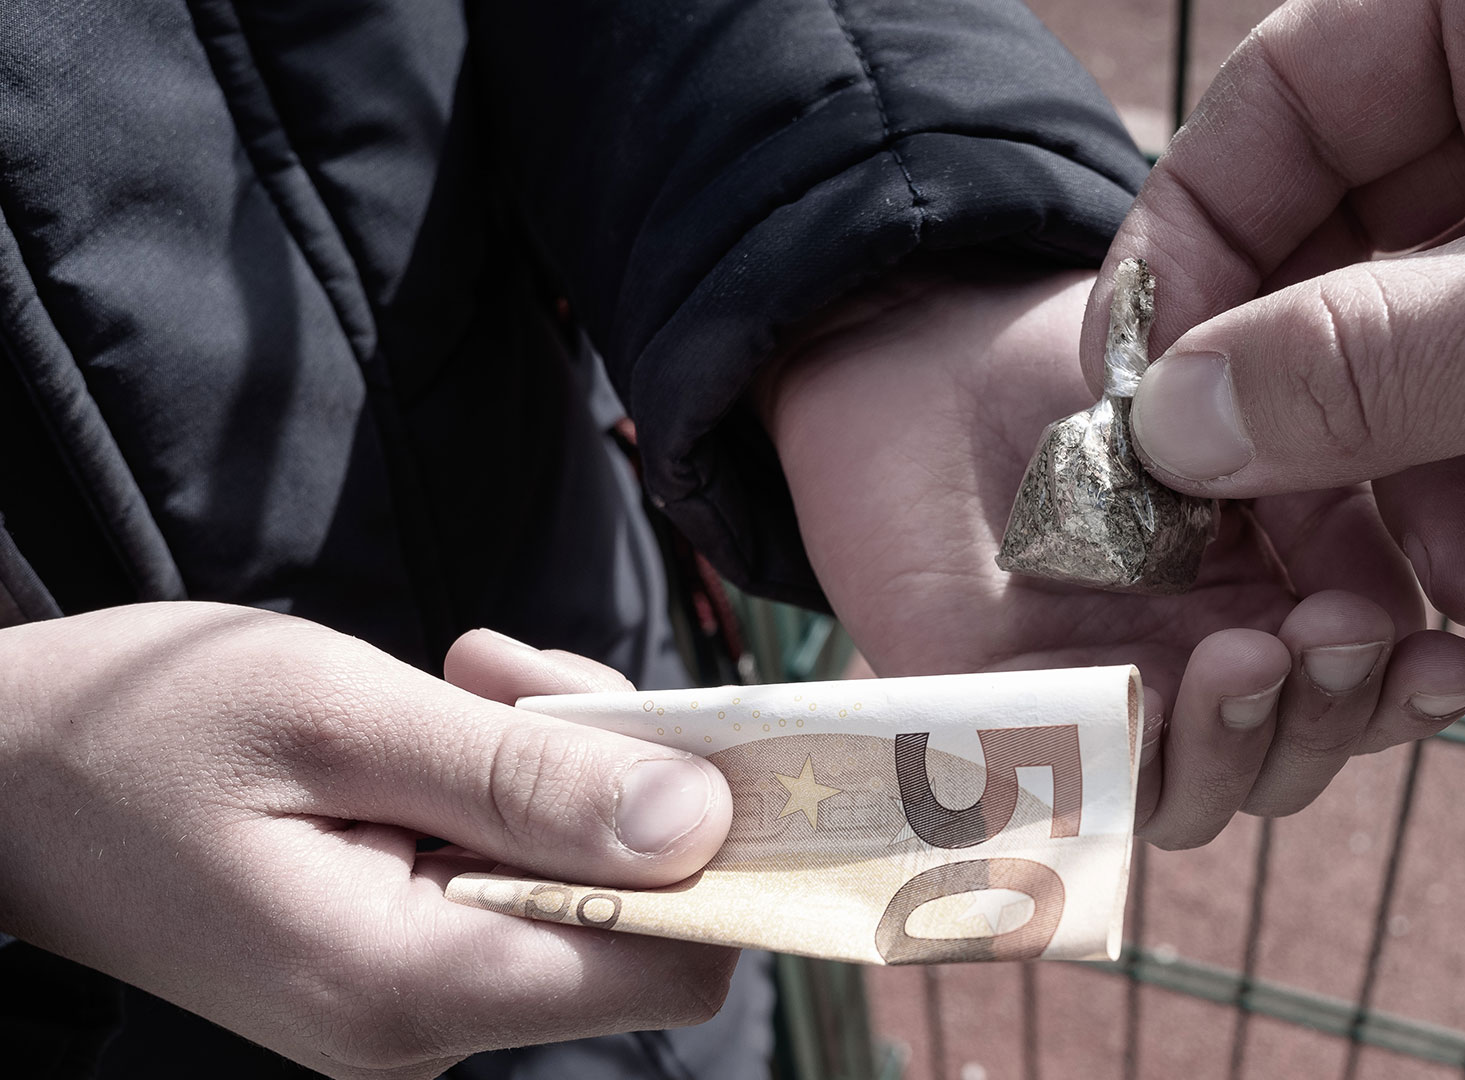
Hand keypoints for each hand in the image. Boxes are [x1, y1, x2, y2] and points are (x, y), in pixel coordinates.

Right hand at [0, 604, 734, 1078]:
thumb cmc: (140, 729)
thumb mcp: (342, 716)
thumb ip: (525, 778)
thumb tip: (698, 822)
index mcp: (409, 986)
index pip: (670, 967)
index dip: (720, 857)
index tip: (702, 737)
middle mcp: (421, 1029)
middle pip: (635, 920)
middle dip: (621, 782)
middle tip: (515, 672)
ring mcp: (407, 1005)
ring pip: (579, 888)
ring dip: (558, 770)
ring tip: (469, 673)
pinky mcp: (394, 964)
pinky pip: (514, 882)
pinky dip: (510, 794)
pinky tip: (452, 716)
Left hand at [765, 263, 1464, 849]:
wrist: (931, 342)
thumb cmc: (1091, 370)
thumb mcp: (1234, 409)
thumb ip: (1325, 487)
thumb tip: (1421, 593)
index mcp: (1279, 611)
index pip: (1368, 690)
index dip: (1417, 687)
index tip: (1462, 654)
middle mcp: (1199, 679)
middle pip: (1297, 753)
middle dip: (1340, 710)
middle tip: (1349, 634)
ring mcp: (1103, 706)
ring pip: (1199, 792)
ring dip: (1243, 737)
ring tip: (1251, 652)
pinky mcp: (1001, 721)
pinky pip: (1065, 782)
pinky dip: (1117, 757)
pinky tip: (1147, 695)